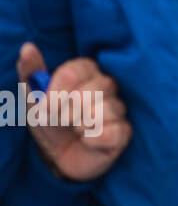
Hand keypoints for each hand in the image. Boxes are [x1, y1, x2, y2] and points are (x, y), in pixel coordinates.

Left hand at [17, 42, 131, 181]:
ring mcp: (117, 109)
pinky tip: (87, 141)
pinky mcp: (123, 132)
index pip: (77, 69)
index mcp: (86, 73)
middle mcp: (106, 87)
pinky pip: (115, 131)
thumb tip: (27, 47)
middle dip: (68, 111)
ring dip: (81, 125)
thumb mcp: (34, 99)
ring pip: (106, 109)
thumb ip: (31, 73)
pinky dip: (95, 139)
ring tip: (75, 131)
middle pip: (93, 89)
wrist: (59, 157)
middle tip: (60, 121)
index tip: (45, 107)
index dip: (58, 90)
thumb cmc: (51, 123)